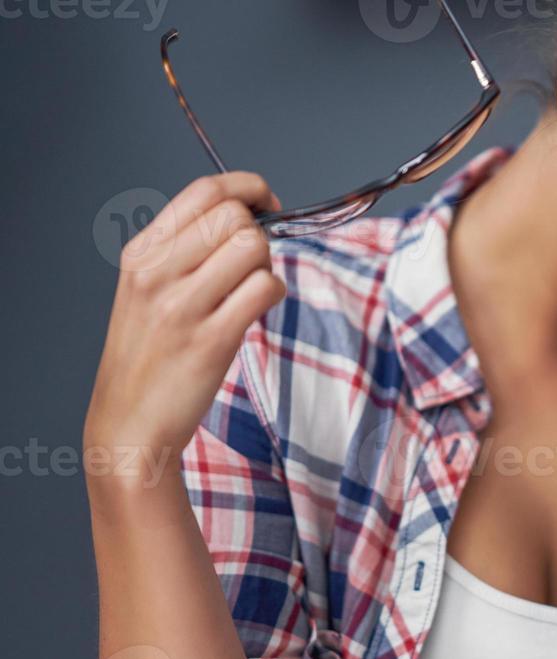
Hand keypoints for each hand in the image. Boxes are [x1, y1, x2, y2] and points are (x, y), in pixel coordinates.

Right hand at [85, 173, 285, 479]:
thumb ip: (185, 251)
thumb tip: (245, 219)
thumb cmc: (150, 356)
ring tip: (250, 293)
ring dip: (267, 267)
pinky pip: (265, 289)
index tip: (267, 204)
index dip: (248, 187)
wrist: (131, 422)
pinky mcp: (212, 339)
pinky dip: (274, 295)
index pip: (203, 191)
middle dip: (260, 235)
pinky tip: (257, 311)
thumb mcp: (148, 291)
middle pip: (236, 217)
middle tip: (253, 266)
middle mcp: (158, 272)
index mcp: (142, 253)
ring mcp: (183, 305)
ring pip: (254, 248)